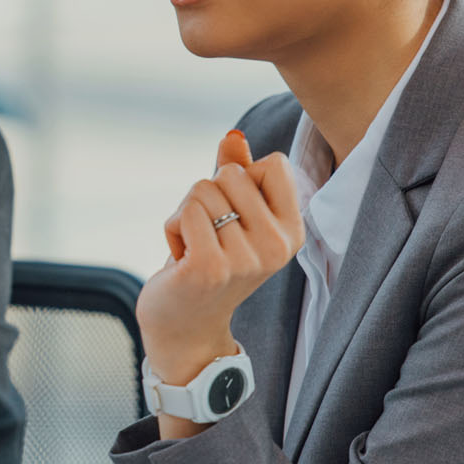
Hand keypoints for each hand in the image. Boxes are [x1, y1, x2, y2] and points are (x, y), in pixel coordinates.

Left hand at [136, 129, 301, 385]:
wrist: (186, 326)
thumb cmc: (208, 262)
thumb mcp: (229, 215)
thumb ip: (237, 173)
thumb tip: (233, 137)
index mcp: (291, 232)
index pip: (273, 164)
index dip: (240, 178)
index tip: (233, 215)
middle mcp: (277, 247)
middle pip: (231, 173)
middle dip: (206, 196)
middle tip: (207, 235)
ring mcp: (245, 259)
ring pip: (202, 190)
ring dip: (185, 216)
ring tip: (194, 248)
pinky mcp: (210, 267)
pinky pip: (186, 211)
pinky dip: (173, 228)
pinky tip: (180, 257)